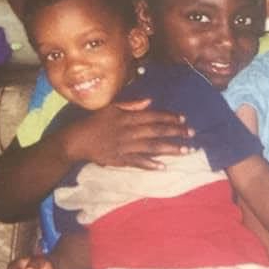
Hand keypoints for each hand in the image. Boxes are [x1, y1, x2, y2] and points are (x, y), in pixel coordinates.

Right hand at [64, 99, 193, 169]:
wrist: (76, 140)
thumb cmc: (93, 121)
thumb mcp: (110, 108)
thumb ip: (131, 105)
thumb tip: (149, 102)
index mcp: (127, 117)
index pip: (153, 117)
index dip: (169, 118)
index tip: (183, 120)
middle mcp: (129, 132)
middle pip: (156, 132)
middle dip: (175, 132)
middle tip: (191, 135)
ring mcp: (125, 147)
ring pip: (151, 147)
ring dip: (169, 149)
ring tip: (185, 151)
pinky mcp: (120, 160)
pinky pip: (137, 162)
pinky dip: (150, 164)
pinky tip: (163, 166)